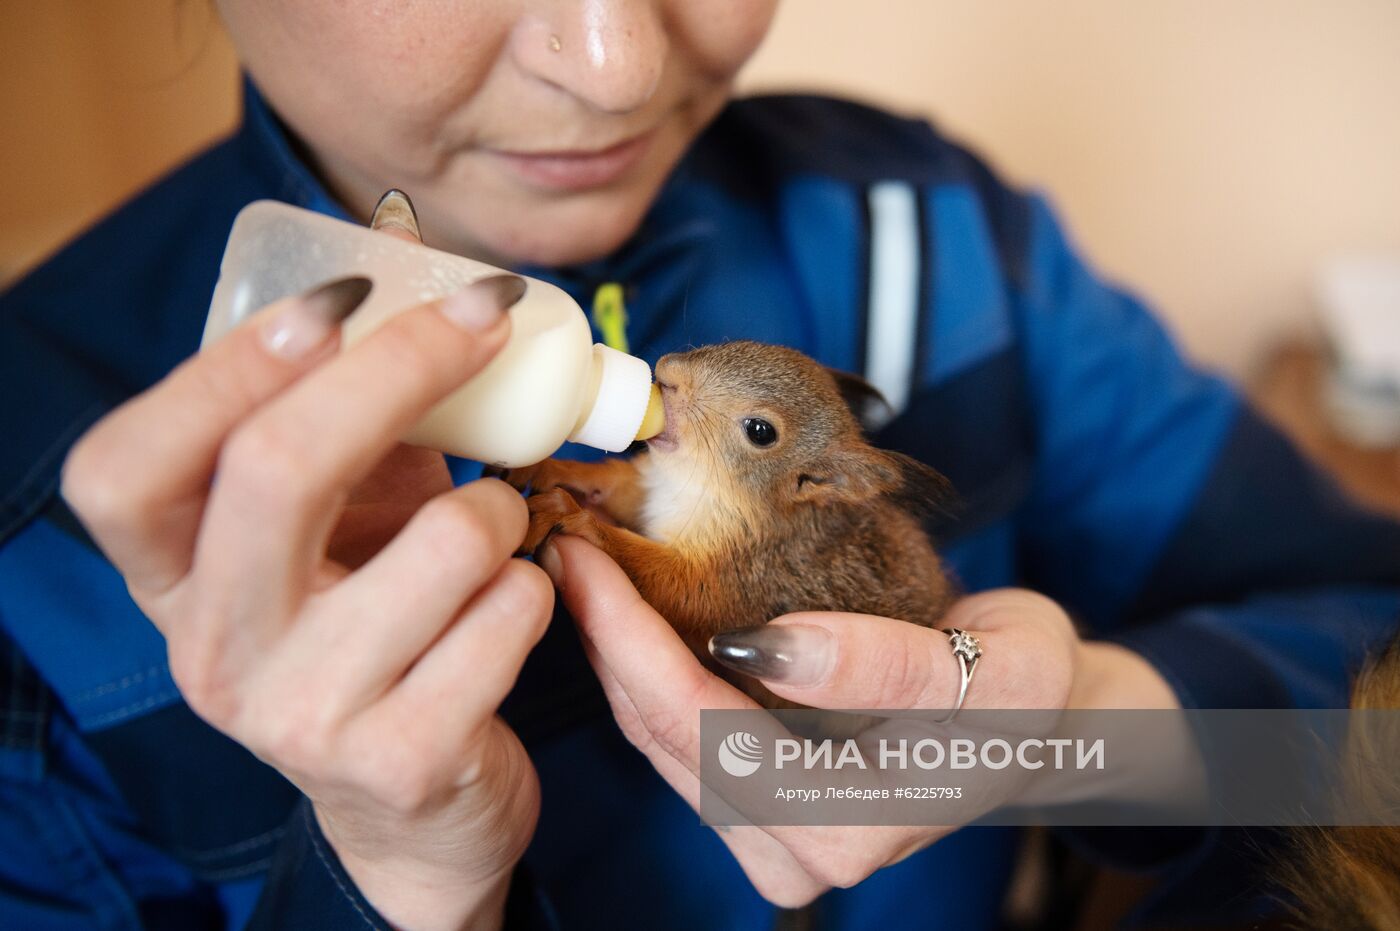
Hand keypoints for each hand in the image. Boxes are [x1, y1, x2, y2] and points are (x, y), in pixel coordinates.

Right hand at [63, 262, 541, 930]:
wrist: (412, 803)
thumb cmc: (374, 625)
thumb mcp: (338, 520)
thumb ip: (354, 403)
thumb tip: (412, 240)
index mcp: (169, 580)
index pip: (126, 465)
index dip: (225, 368)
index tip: (340, 298)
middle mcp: (214, 651)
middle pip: (275, 471)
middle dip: (399, 369)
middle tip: (481, 322)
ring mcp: (302, 715)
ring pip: (439, 543)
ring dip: (497, 506)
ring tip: (496, 528)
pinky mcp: (402, 759)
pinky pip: (505, 616)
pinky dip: (531, 586)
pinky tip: (511, 607)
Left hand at [542, 536, 1182, 905]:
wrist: (1037, 717)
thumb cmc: (1023, 686)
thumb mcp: (996, 665)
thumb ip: (890, 666)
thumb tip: (765, 647)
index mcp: (858, 824)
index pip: (714, 730)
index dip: (638, 642)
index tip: (592, 559)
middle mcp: (807, 852)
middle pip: (670, 740)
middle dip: (607, 639)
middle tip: (566, 549)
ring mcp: (780, 842)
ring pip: (661, 746)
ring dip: (613, 656)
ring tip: (580, 572)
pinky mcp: (762, 819)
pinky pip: (677, 747)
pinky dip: (641, 677)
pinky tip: (620, 618)